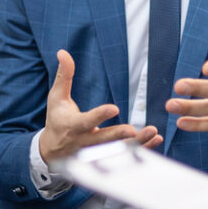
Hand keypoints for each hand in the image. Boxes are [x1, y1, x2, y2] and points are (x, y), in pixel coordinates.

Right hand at [38, 49, 161, 162]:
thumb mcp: (56, 97)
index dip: (99, 116)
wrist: (52, 151)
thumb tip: (63, 52)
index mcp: (73, 126)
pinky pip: (126, 154)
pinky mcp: (106, 156)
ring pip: (118, 150)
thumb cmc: (56, 119)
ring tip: (152, 133)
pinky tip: (155, 139)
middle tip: (132, 130)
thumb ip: (64, 76)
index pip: (87, 121)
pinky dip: (142, 149)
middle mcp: (85, 142)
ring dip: (136, 143)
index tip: (114, 108)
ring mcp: (97, 152)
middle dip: (118, 135)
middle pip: (104, 140)